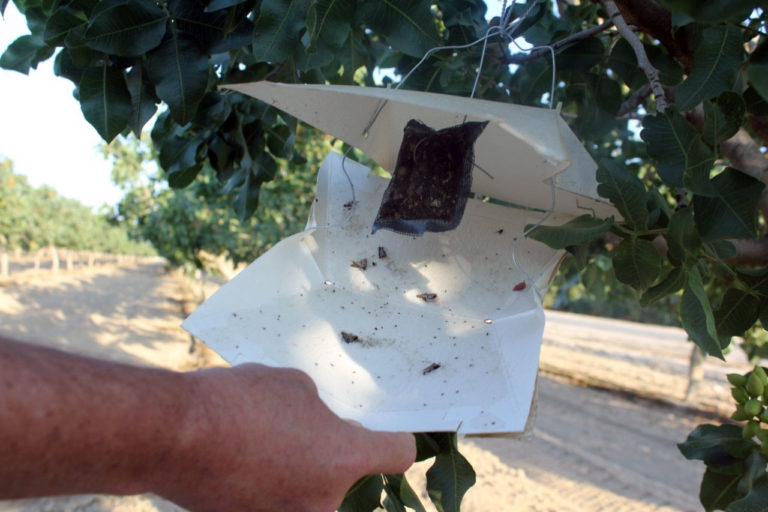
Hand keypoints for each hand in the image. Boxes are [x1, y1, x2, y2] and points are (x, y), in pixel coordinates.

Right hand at [156, 364, 415, 511]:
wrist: (172, 435)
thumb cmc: (237, 403)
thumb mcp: (294, 385)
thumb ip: (322, 411)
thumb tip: (322, 425)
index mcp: (345, 459)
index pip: (399, 454)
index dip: (395, 437)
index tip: (385, 430)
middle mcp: (325, 502)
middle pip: (353, 480)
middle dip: (338, 457)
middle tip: (313, 431)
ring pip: (313, 494)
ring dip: (303, 473)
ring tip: (270, 443)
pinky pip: (278, 502)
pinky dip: (271, 486)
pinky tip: (247, 460)